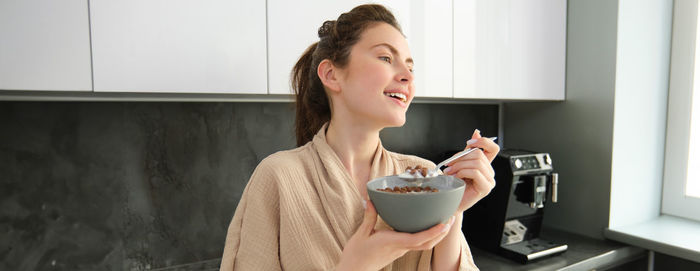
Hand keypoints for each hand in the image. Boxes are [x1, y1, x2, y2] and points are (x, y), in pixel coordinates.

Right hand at [336, 201, 455, 270]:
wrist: (354, 270)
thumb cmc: (357, 254)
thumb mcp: (361, 233)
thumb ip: (369, 216)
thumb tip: (372, 200)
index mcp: (392, 242)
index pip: (417, 239)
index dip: (432, 232)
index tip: (444, 224)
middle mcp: (400, 248)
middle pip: (427, 244)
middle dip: (441, 233)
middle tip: (451, 218)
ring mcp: (401, 251)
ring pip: (424, 245)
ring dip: (437, 235)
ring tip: (445, 222)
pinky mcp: (399, 251)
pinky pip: (418, 244)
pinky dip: (427, 236)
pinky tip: (428, 226)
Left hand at [443, 129, 499, 211]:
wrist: (450, 203)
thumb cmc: (454, 185)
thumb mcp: (460, 163)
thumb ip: (468, 150)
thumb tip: (477, 132)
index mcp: (484, 165)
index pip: (493, 148)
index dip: (483, 141)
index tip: (470, 142)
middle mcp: (489, 172)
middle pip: (479, 154)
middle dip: (461, 157)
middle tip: (449, 164)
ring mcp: (489, 180)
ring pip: (476, 162)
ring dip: (459, 165)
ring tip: (450, 172)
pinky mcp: (486, 188)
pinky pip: (476, 172)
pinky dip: (463, 172)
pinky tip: (457, 177)